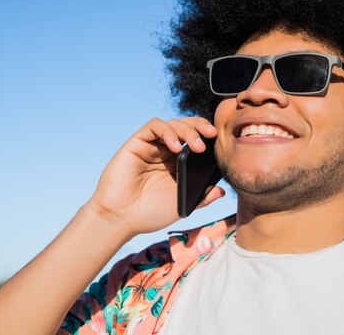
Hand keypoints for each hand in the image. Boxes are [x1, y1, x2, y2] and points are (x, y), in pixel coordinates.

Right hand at [87, 117, 225, 237]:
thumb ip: (202, 197)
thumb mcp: (183, 205)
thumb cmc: (149, 214)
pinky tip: (175, 148)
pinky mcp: (136, 143)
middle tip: (211, 136)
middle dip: (200, 127)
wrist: (121, 219)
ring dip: (187, 130)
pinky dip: (167, 132)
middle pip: (185, 127)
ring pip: (172, 124)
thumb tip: (222, 191)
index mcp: (177, 163)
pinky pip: (153, 126)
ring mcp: (151, 147)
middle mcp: (164, 151)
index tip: (219, 140)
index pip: (194, 139)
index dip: (206, 135)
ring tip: (196, 147)